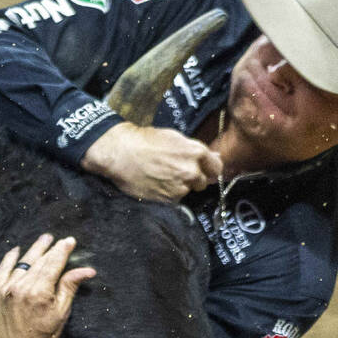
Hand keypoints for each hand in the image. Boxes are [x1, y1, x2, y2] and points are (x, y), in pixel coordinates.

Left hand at [0, 234, 96, 337]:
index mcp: (39, 293)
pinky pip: (1, 270)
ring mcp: (3, 290)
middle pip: (38, 261)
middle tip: (56, 239)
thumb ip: (70, 287)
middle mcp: (20, 288)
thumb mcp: (61, 313)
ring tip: (42, 241)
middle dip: (49, 249)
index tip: (69, 241)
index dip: (62, 251)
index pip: (53, 263)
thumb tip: (88, 270)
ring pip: (21, 263)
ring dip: (32, 251)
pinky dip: (9, 259)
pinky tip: (16, 251)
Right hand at [82, 121, 221, 202]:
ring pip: (187, 191)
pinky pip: (174, 199)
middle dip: (193, 179)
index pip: (216, 167)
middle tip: (176, 172)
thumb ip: (195, 150)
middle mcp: (191, 171)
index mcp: (196, 152)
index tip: (202, 170)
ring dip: (179, 187)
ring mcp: (179, 187)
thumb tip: (213, 157)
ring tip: (162, 178)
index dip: (208, 168)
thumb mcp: (174, 138)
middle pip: (202, 182)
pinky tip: (156, 184)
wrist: (121, 154)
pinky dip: (167, 194)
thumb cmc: (145, 141)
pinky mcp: (167, 200)